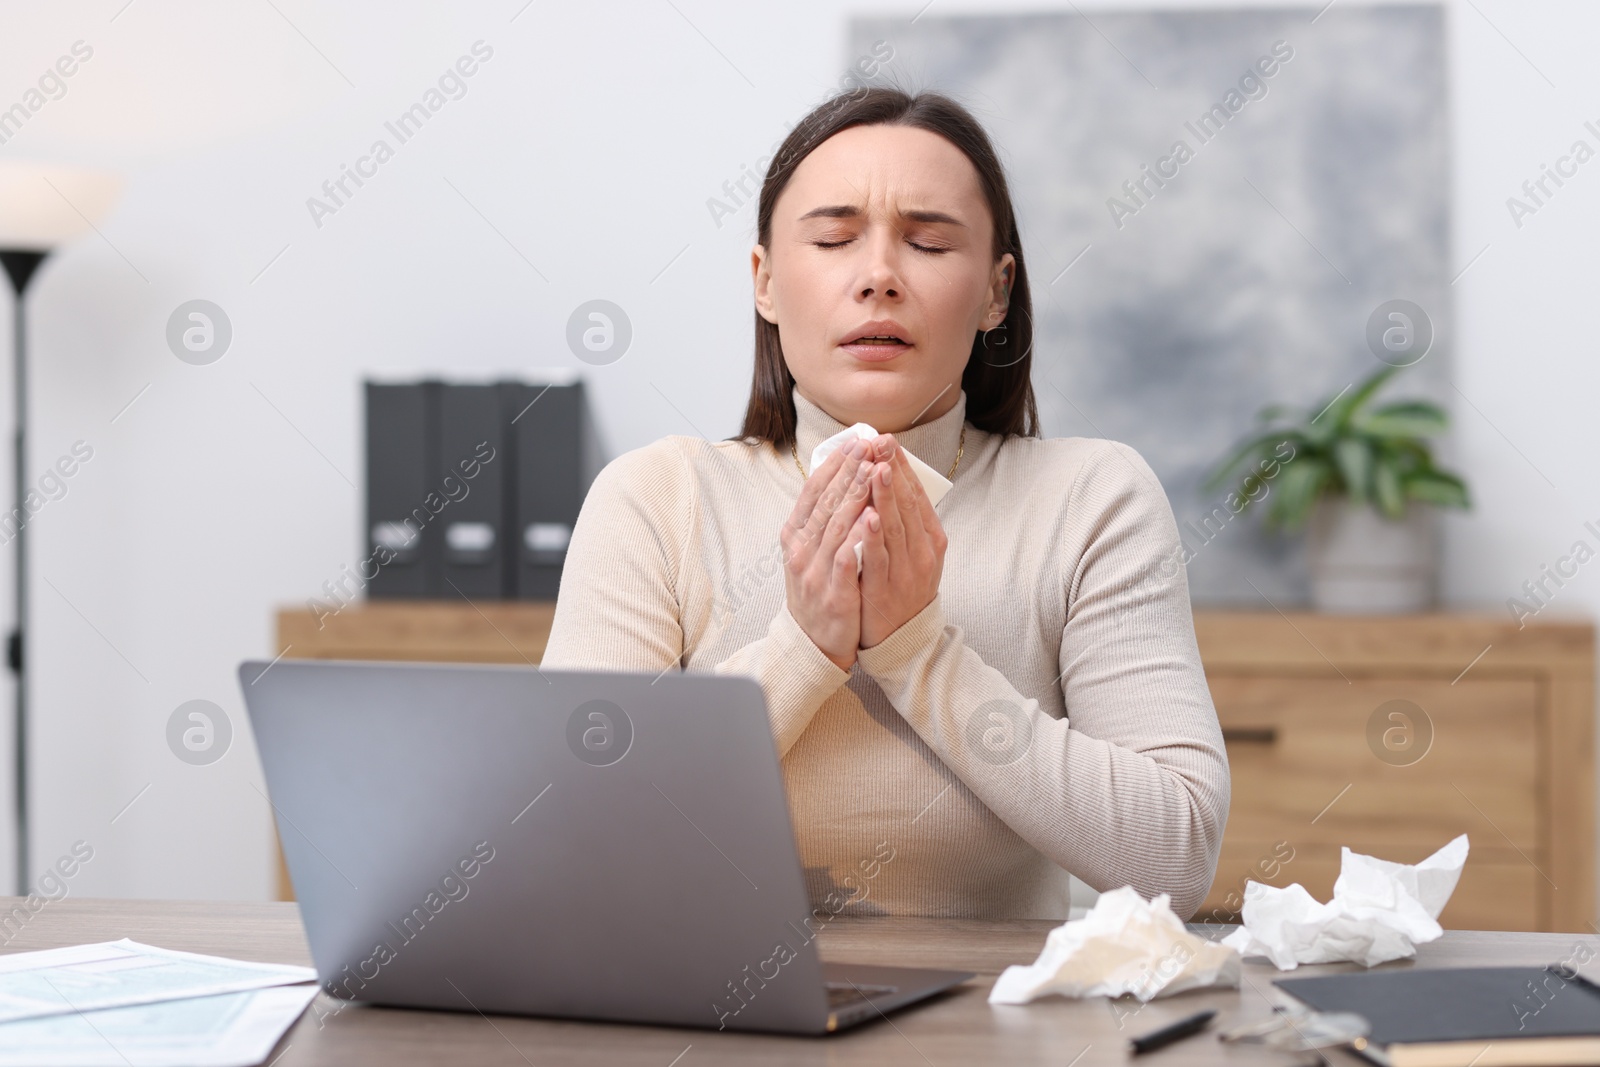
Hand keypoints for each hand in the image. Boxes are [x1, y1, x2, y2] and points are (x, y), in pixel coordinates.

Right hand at [779, 437, 875, 670]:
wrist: (813, 644)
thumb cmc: (817, 593)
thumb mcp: (808, 553)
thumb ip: (820, 522)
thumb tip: (839, 482)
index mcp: (794, 536)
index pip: (813, 492)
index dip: (834, 465)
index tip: (854, 442)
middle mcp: (800, 550)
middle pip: (825, 502)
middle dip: (849, 470)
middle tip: (869, 444)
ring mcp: (814, 571)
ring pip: (836, 525)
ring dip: (856, 494)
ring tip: (874, 468)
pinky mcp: (833, 593)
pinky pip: (846, 558)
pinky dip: (858, 536)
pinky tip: (872, 516)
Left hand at [858, 435, 946, 648]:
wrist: (903, 638)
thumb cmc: (904, 588)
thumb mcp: (915, 552)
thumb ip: (907, 520)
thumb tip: (891, 478)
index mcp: (932, 539)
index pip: (917, 495)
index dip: (903, 467)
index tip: (888, 441)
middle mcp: (922, 552)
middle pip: (907, 505)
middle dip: (892, 471)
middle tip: (880, 442)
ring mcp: (905, 571)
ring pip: (895, 528)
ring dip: (885, 496)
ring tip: (877, 468)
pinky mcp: (885, 590)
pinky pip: (878, 559)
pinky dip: (873, 537)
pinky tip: (868, 516)